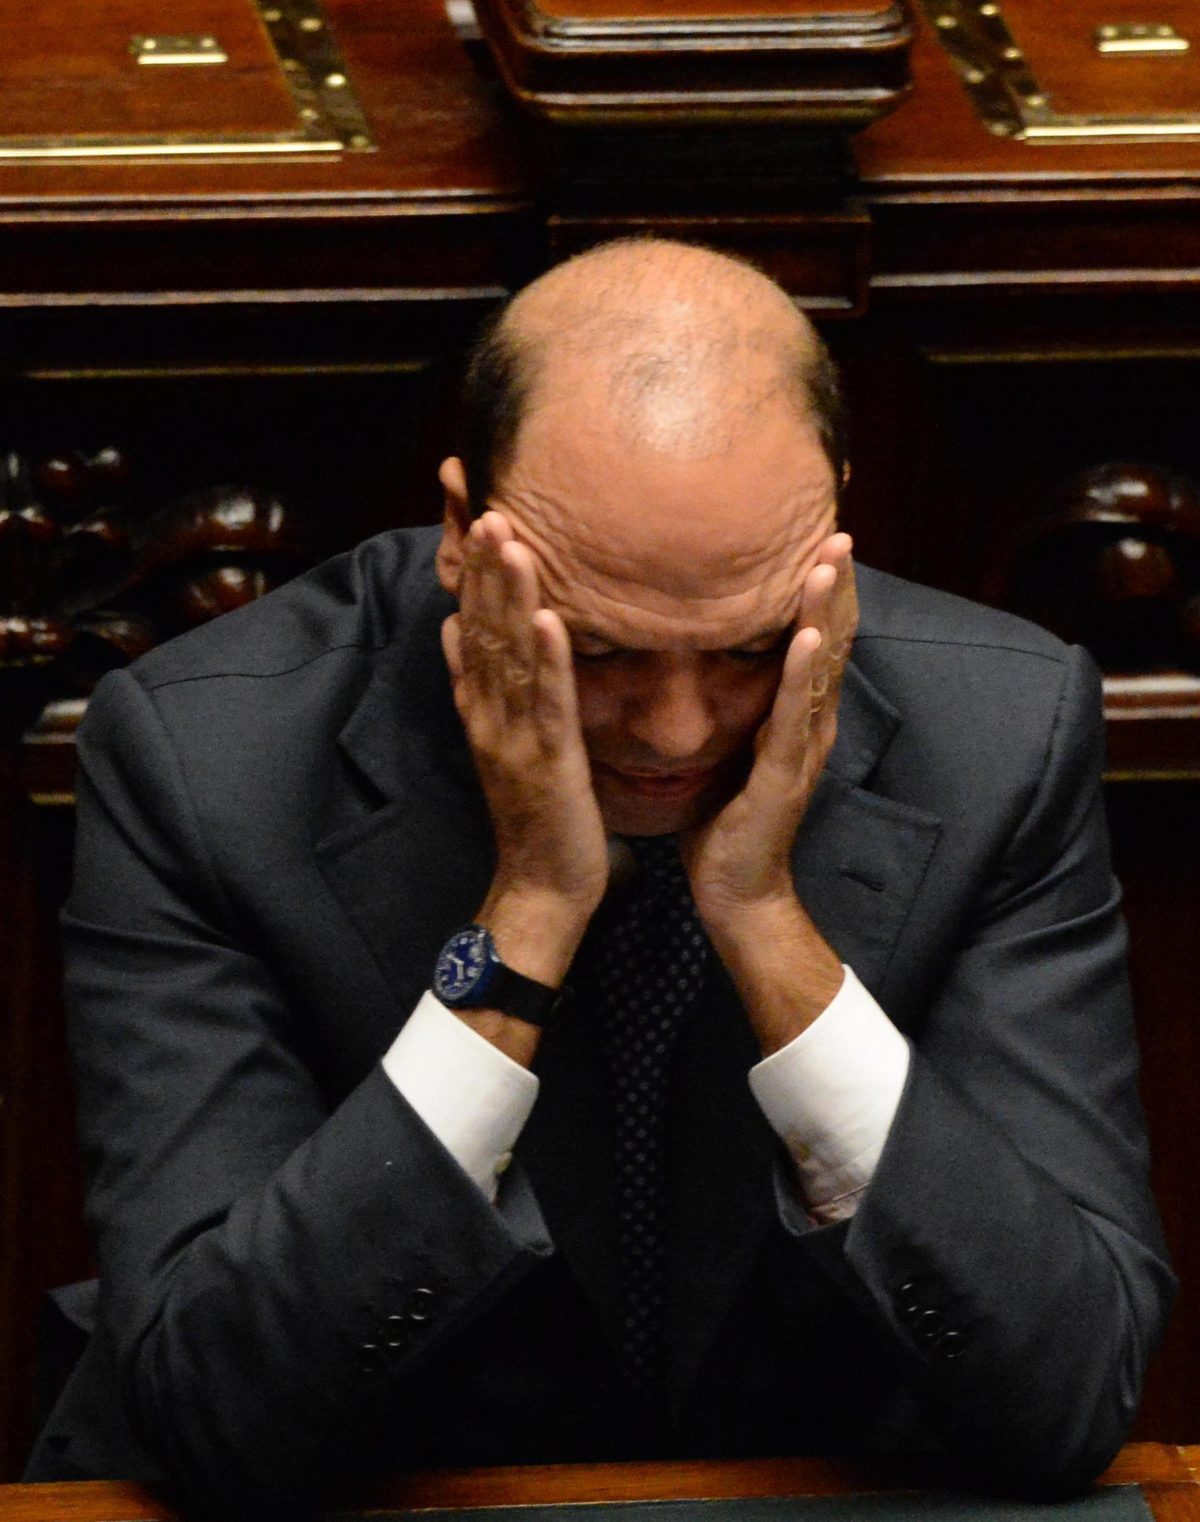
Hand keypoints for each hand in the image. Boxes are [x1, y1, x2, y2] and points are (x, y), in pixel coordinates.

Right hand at [442, 512, 609, 987]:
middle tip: (490, 505)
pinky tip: (547, 617)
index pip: (473, 626)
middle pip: (484, 629)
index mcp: (483, 707)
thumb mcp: (501, 740)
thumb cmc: (534, 814)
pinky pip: (547, 702)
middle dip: (488, 567)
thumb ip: (478, 685)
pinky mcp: (548, 760)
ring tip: (513, 540)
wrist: (541, 888)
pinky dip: (546, 658)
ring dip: (511, 596)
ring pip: (510, 656)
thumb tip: (455, 630)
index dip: (474, 572)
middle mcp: (490, 715)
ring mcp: (514, 736)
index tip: (477, 516)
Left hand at [682, 533, 857, 931]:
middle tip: (839, 533)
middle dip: (834, 588)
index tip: (820, 542)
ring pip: (819, 670)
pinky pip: (793, 717)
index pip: (815, 643)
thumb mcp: (730, 751)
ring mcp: (802, 750)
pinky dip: (801, 674)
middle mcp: (810, 727)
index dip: (821, 594)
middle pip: (831, 644)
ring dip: (826, 614)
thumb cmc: (727, 826)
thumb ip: (735, 709)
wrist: (736, 894)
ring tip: (828, 565)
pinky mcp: (782, 775)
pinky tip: (809, 636)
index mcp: (796, 719)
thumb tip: (704, 663)